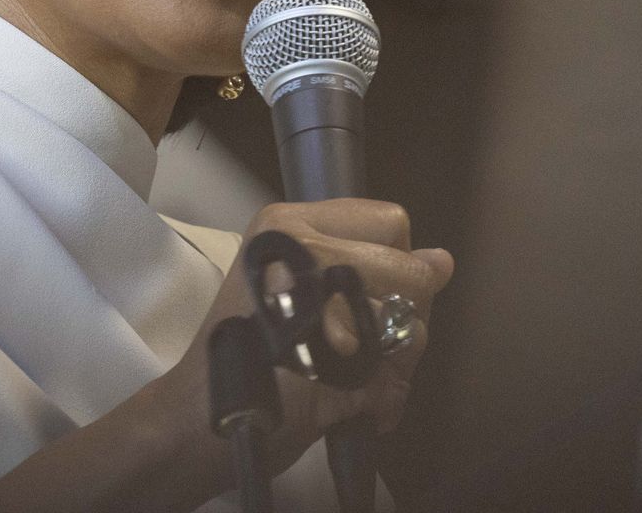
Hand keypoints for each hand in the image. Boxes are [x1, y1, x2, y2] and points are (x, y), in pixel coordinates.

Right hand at [156, 199, 454, 477]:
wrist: (198, 419)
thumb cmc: (247, 358)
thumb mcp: (299, 290)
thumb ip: (373, 268)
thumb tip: (443, 261)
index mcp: (290, 225)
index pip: (391, 222)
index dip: (394, 265)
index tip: (363, 297)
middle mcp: (299, 248)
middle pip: (409, 270)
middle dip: (401, 317)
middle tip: (358, 347)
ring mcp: (312, 296)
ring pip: (408, 322)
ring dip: (391, 362)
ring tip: (345, 376)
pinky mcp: (324, 351)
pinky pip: (396, 369)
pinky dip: (381, 397)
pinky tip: (345, 400)